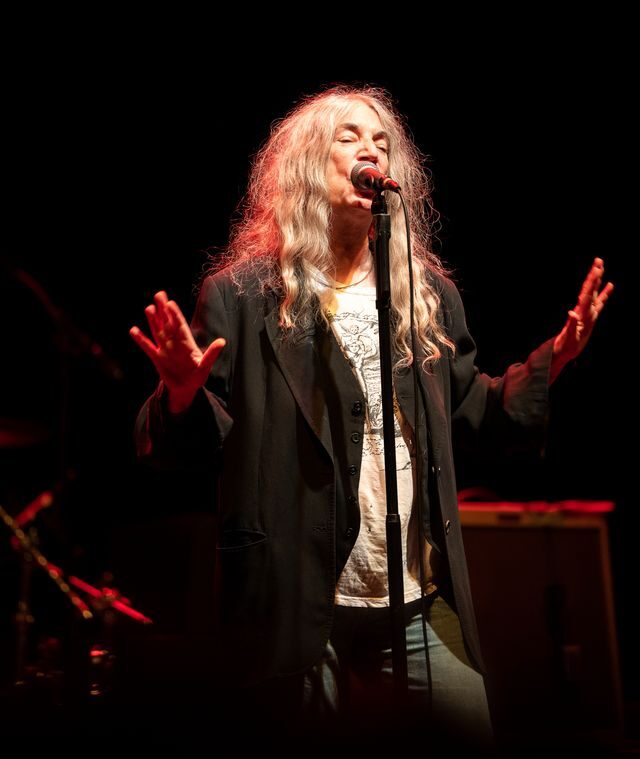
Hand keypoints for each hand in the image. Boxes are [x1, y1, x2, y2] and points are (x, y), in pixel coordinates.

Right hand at [129, 291, 225, 411]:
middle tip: (159, 294)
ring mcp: (165, 349)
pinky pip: (147, 347)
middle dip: (164, 309)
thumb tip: (222, 341)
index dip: (175, 314)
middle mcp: (174, 343)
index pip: (180, 325)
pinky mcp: (157, 358)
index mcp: (187, 343)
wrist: (186, 389)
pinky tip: (133, 330)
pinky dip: (141, 339)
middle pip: (168, 323)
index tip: (171, 303)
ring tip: (149, 307)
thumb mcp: (205, 366)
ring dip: (153, 320)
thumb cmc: (197, 376)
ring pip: (158, 331)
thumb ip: (211, 354)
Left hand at [550, 258, 612, 380]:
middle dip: (594, 276)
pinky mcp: (590, 318)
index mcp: (580, 313)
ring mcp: (587, 313)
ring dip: (598, 281)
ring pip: (594, 293)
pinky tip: (610, 285)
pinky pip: (599, 303)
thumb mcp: (569, 337)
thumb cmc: (565, 346)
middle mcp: (583, 310)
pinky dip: (605, 294)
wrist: (562, 352)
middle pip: (590, 289)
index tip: (596, 270)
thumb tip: (571, 313)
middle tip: (598, 261)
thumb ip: (571, 325)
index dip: (592, 282)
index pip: (587, 294)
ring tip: (601, 267)